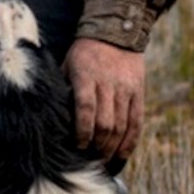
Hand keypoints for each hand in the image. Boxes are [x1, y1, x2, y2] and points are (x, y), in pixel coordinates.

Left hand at [66, 38, 146, 159]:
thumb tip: (54, 119)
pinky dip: (130, 141)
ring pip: (121, 125)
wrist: (116, 32)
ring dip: (112, 147)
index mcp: (86, 76)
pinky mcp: (139, 92)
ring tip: (103, 160)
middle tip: (90, 159)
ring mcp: (126, 88)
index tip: (78, 146)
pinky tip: (122, 155)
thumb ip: (62, 89)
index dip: (83, 132)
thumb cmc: (84, 54)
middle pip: (106, 122)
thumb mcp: (67, 65)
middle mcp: (108, 83)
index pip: (86, 109)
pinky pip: (137, 121)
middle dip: (98, 146)